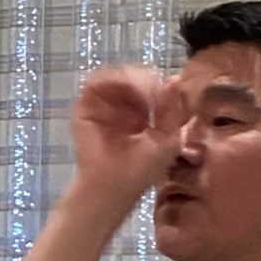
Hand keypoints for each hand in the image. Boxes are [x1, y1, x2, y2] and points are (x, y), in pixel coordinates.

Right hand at [70, 68, 185, 216]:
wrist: (113, 186)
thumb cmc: (141, 170)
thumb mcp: (168, 138)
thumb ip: (172, 109)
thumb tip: (175, 78)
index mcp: (142, 113)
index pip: (152, 87)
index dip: (162, 85)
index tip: (170, 91)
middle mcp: (121, 106)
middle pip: (136, 76)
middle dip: (148, 80)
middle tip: (155, 92)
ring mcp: (102, 105)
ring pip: (118, 74)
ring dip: (133, 79)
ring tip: (143, 93)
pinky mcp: (85, 106)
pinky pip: (96, 81)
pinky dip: (112, 80)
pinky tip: (125, 89)